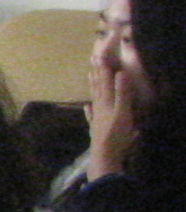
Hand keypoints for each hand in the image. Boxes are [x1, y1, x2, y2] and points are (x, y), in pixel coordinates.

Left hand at [87, 53, 143, 180]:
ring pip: (95, 98)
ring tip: (90, 76)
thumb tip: (120, 73)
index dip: (103, 69)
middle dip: (97, 73)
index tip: (99, 55)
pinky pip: (92, 116)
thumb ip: (122, 93)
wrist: (104, 156)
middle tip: (92, 60)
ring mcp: (96, 118)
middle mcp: (99, 107)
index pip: (105, 82)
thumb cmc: (116, 134)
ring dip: (93, 86)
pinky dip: (89, 110)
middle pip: (98, 87)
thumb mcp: (123, 112)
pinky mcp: (96, 129)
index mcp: (107, 102)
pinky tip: (87, 107)